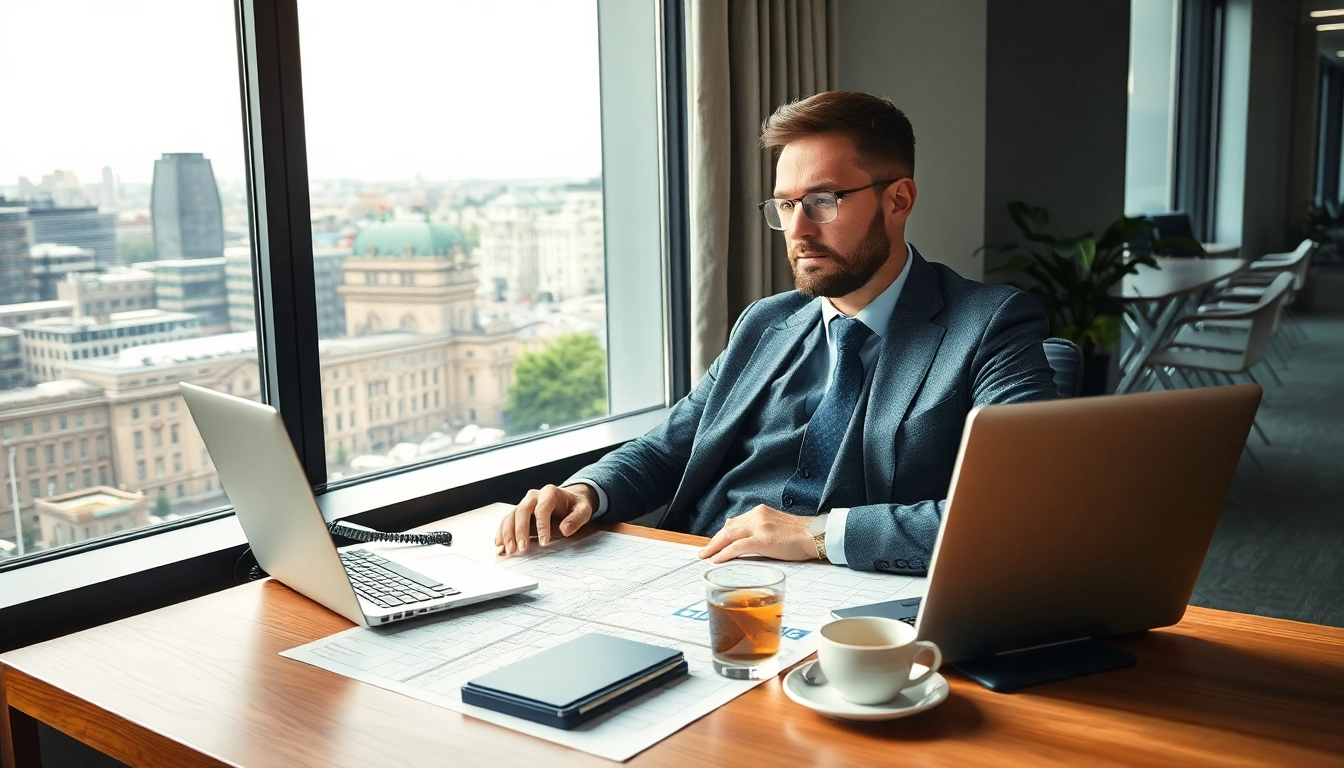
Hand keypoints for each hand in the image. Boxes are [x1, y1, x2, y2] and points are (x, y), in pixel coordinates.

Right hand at [496, 484, 597, 555]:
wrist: (569, 500)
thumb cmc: (576, 506)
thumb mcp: (584, 510)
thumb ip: (576, 519)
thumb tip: (565, 529)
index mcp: (550, 492)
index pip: (542, 508)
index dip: (542, 526)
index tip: (544, 543)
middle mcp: (534, 496)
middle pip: (522, 511)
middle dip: (520, 531)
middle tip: (520, 549)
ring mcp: (524, 504)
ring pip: (511, 516)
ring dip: (508, 533)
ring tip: (509, 550)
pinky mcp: (519, 513)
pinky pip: (507, 520)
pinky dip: (502, 532)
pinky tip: (500, 544)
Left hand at [697, 505, 818, 562]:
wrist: (816, 534)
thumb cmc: (801, 535)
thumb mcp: (778, 527)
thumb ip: (763, 530)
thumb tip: (750, 541)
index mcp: (760, 512)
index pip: (735, 522)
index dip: (722, 534)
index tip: (715, 542)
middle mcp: (756, 516)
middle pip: (728, 528)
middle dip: (714, 541)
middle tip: (704, 551)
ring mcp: (758, 526)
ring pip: (728, 535)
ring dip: (714, 547)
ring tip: (705, 556)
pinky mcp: (761, 539)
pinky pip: (736, 546)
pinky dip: (724, 553)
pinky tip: (716, 560)